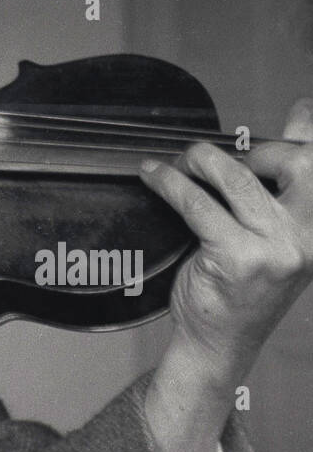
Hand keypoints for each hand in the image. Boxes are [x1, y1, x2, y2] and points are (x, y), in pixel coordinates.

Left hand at [139, 98, 312, 382]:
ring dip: (201, 161)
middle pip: (297, 161)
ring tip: (178, 164)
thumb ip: (274, 195)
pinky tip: (154, 177)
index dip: (309, 128)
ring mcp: (278, 249)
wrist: (219, 343)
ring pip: (239, 178)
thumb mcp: (271, 240)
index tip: (298, 107)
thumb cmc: (240, 287)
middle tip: (214, 158)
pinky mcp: (240, 258)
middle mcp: (308, 238)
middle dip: (252, 148)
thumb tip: (284, 132)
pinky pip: (199, 204)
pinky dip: (170, 184)